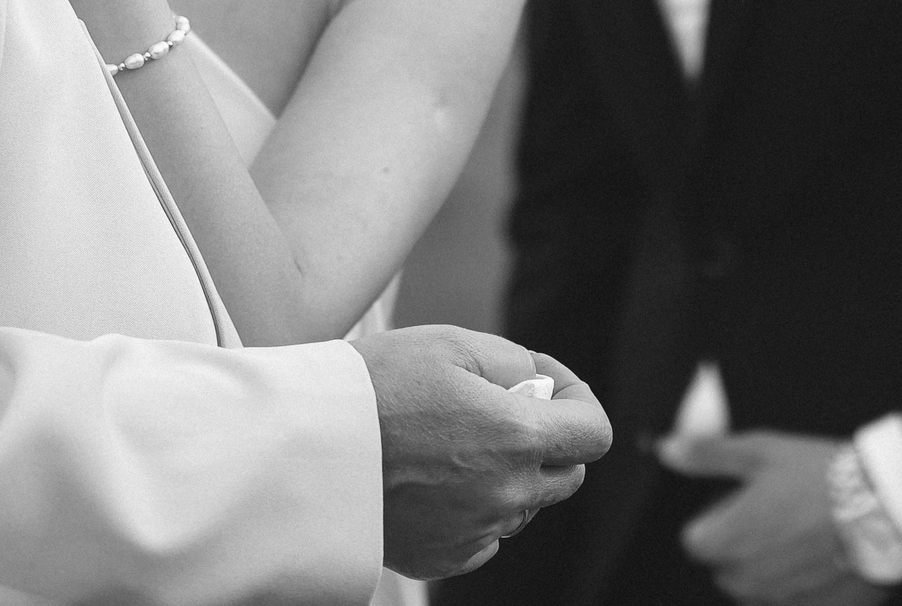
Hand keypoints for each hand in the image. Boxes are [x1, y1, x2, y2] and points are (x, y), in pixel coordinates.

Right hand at [349, 326, 611, 581]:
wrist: (307, 448)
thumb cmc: (374, 388)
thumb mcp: (450, 344)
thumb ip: (513, 362)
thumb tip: (538, 383)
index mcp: (516, 436)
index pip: (594, 434)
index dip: (579, 402)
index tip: (547, 387)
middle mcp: (506, 493)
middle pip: (565, 475)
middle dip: (546, 439)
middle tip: (497, 410)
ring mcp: (475, 531)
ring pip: (522, 506)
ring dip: (507, 476)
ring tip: (451, 444)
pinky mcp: (443, 557)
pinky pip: (484, 537)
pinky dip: (474, 511)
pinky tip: (435, 481)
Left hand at [661, 430, 886, 605]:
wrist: (886, 504)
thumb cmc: (822, 474)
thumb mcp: (760, 450)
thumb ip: (708, 455)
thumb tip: (667, 450)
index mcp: (731, 537)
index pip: (696, 543)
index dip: (714, 521)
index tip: (737, 506)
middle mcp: (752, 575)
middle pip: (724, 570)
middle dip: (738, 548)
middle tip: (773, 518)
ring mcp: (785, 598)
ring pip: (756, 591)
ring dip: (767, 570)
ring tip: (799, 537)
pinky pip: (791, 604)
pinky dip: (799, 588)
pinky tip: (820, 560)